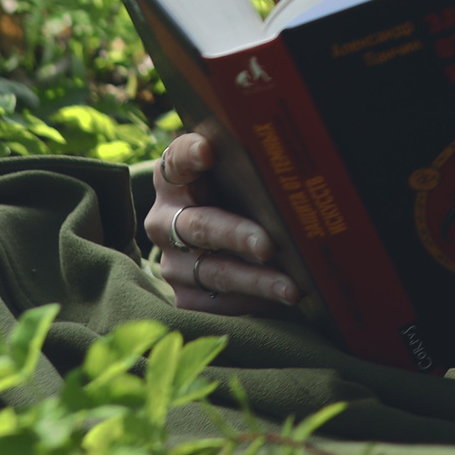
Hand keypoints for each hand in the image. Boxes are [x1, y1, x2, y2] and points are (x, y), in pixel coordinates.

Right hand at [145, 131, 300, 315]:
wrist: (213, 240)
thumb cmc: (232, 198)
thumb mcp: (231, 177)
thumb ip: (243, 166)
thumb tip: (287, 164)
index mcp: (173, 179)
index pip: (177, 161)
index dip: (190, 154)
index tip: (208, 151)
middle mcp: (164, 220)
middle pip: (199, 225)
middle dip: (236, 236)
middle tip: (268, 245)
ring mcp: (170, 262)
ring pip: (212, 271)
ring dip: (254, 281)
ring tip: (290, 288)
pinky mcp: (183, 295)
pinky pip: (216, 303)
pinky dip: (251, 303)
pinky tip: (278, 300)